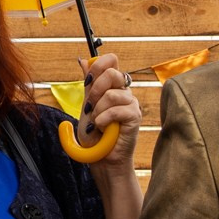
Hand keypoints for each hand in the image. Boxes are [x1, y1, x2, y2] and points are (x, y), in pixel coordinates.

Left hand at [80, 52, 140, 172]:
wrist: (100, 157)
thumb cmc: (94, 134)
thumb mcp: (86, 106)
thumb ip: (88, 84)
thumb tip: (83, 61)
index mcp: (111, 85)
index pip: (111, 60)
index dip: (98, 65)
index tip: (87, 81)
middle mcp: (123, 91)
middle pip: (113, 72)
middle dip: (95, 90)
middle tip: (89, 107)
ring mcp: (130, 103)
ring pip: (112, 94)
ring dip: (97, 110)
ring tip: (96, 123)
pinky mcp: (134, 116)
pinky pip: (117, 110)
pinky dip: (104, 119)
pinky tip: (102, 127)